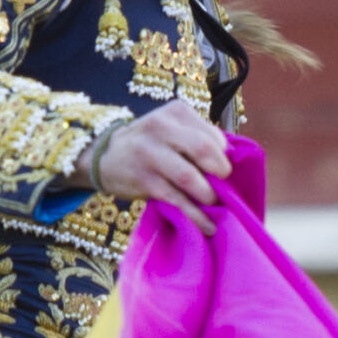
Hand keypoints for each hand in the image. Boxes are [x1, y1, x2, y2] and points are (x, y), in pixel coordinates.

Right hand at [83, 98, 229, 231]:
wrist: (106, 156)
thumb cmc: (151, 144)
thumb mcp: (172, 129)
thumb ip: (199, 139)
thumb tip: (232, 163)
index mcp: (176, 113)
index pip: (212, 135)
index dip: (224, 157)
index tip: (223, 171)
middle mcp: (161, 128)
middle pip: (203, 149)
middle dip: (220, 172)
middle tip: (223, 185)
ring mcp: (150, 154)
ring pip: (190, 177)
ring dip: (208, 195)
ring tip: (212, 204)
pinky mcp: (144, 180)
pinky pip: (176, 200)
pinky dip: (195, 215)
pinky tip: (206, 225)